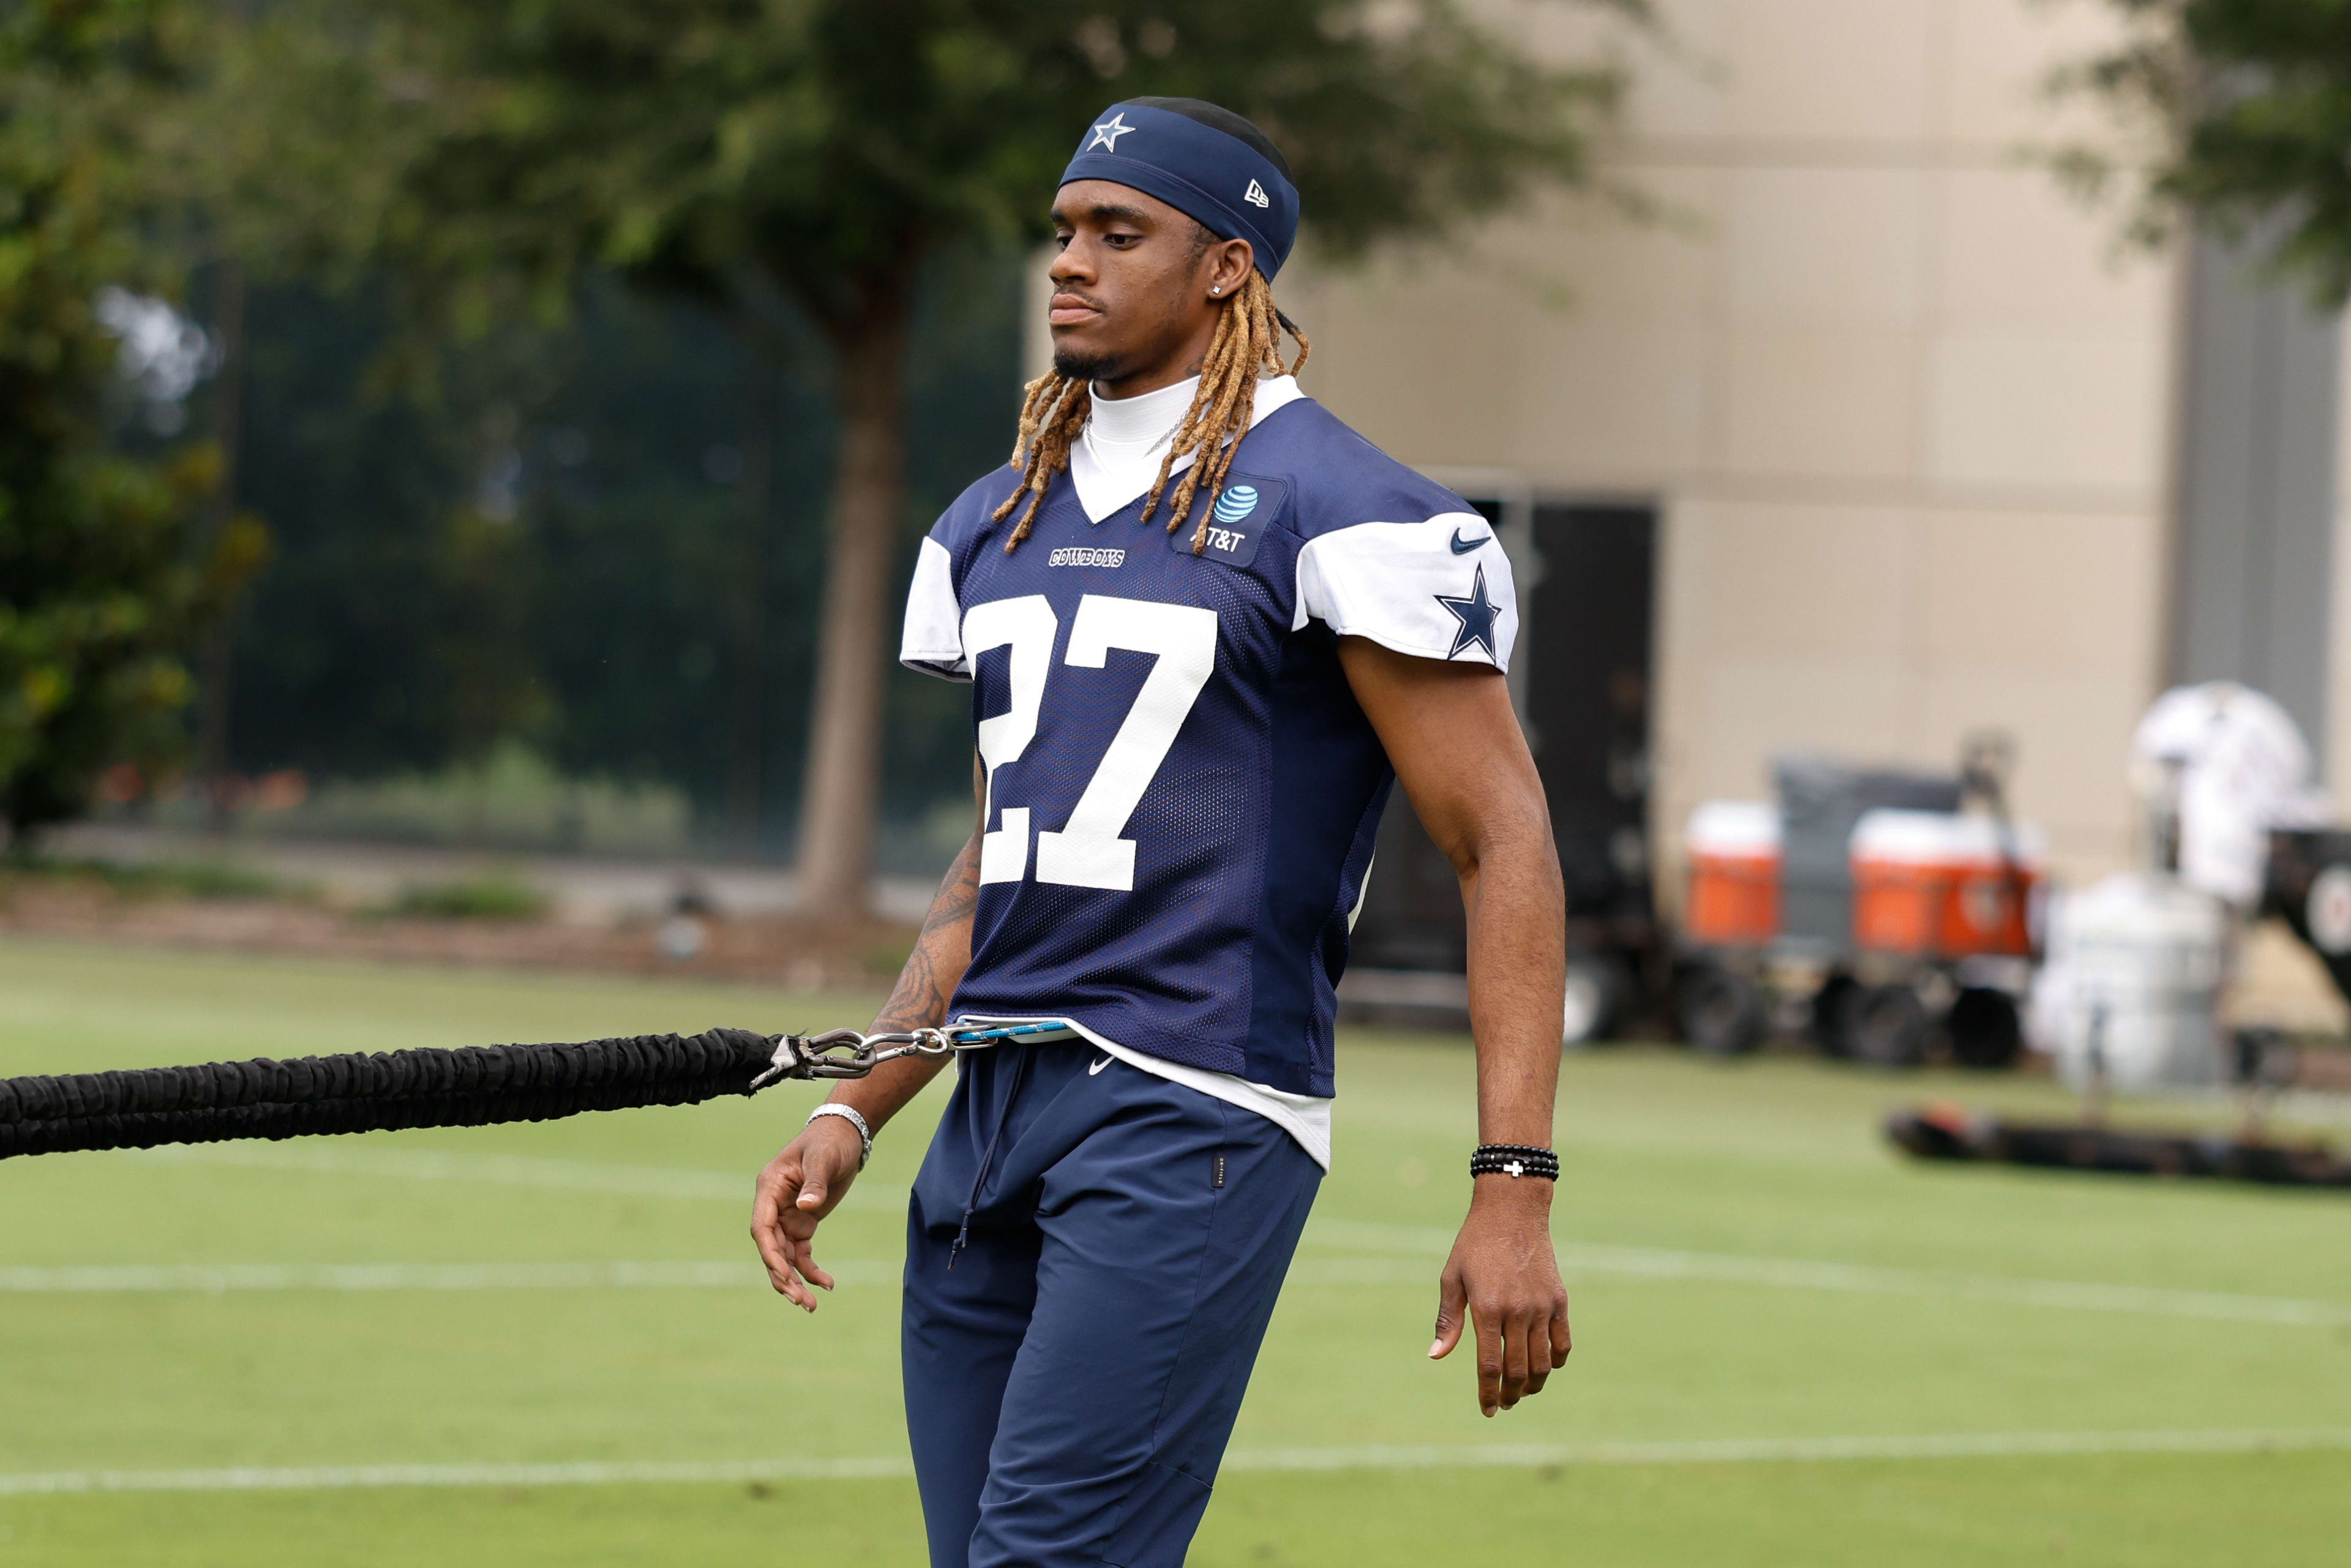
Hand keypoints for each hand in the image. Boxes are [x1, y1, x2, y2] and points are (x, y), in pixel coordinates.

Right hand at [749, 1116, 865, 1310]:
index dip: (770, 1255)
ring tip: (811, 1305)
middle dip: (783, 1277)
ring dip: (795, 1281)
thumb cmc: (830, 1141)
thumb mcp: (824, 1159)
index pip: (761, 1229)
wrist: (846, 1135)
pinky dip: (810, 1270)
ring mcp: (786, 1216)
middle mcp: (773, 1205)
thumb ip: (815, 1183)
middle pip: (771, 1249)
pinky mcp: (802, 1223)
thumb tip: (806, 1208)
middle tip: (801, 1301)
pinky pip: (801, 1253)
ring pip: (785, 1257)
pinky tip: (827, 1283)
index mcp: (769, 1188)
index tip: (785, 1276)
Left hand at [1427, 1177, 1571, 1415]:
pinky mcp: (1559, 1300)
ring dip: (1532, 1385)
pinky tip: (1543, 1368)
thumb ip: (1448, 1320)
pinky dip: (1555, 1362)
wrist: (1512, 1211)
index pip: (1490, 1366)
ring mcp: (1542, 1307)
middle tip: (1502, 1404)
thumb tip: (1436, 1355)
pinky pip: (1563, 1344)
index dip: (1488, 1394)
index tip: (1486, 1410)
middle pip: (1518, 1371)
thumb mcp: (1452, 1278)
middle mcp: (1517, 1311)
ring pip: (1543, 1364)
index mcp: (1487, 1308)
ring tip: (1521, 1392)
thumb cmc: (1474, 1244)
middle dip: (1509, 1395)